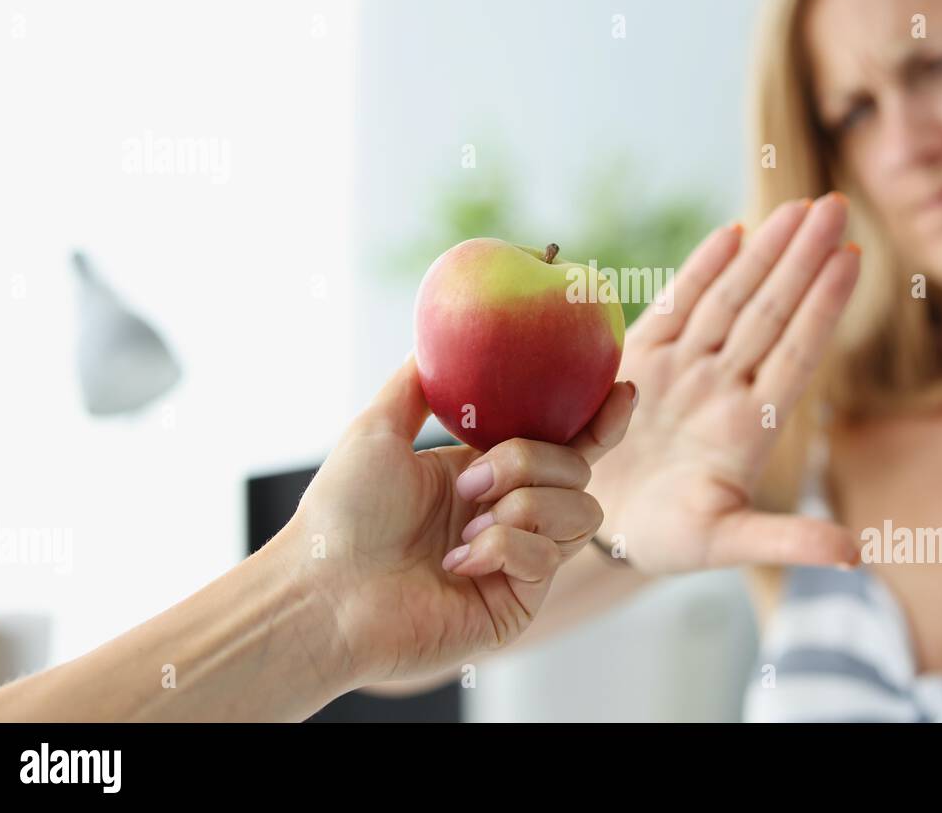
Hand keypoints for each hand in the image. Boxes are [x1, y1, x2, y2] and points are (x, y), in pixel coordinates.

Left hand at [276, 357, 635, 684]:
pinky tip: (458, 562)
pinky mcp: (518, 602)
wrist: (322, 590)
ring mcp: (519, 560)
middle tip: (471, 482)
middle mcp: (510, 514)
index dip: (599, 418)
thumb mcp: (375, 429)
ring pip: (582, 511)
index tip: (620, 388)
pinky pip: (547, 556)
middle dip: (531, 462)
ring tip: (469, 524)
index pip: (565, 441)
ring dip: (525, 504)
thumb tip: (436, 339)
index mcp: (487, 474)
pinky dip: (503, 548)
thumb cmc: (340, 517)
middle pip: (578, 468)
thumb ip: (415, 383)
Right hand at [589, 193, 862, 573]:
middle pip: (771, 312)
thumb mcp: (726, 543)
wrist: (594, 523)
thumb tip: (857, 554)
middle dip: (802, 258)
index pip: (796, 353)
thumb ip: (787, 542)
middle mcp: (723, 387)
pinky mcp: (641, 359)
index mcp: (751, 425)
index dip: (824, 306)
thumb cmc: (667, 539)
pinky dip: (701, 270)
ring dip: (764, 253)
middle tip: (837, 203)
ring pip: (731, 300)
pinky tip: (732, 234)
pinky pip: (677, 306)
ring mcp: (685, 369)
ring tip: (796, 208)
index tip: (853, 258)